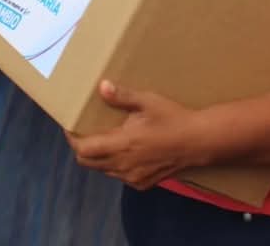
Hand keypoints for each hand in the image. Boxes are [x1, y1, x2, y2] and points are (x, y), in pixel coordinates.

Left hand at [66, 81, 202, 189]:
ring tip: (105, 140)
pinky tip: (126, 152)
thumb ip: (122, 96)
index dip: (72, 139)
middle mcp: (123, 165)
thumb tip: (101, 86)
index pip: (84, 150)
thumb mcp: (148, 102)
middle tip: (85, 132)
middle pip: (88, 163)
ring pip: (104, 171)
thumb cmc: (172, 118)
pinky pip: (120, 176)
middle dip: (82, 149)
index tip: (70, 127)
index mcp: (121, 144)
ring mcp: (133, 178)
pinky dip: (116, 166)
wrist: (199, 141)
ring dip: (99, 157)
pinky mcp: (143, 184)